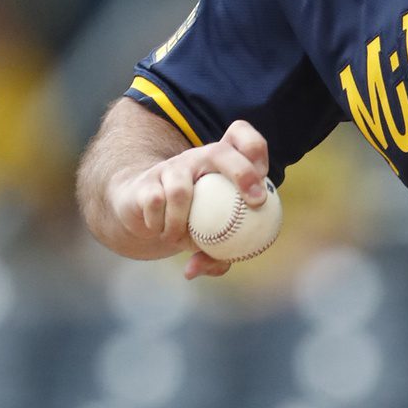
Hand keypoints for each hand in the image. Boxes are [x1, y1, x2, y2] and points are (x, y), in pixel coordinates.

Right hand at [107, 119, 269, 279]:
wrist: (143, 211)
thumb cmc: (189, 224)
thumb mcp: (209, 240)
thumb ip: (215, 257)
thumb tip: (194, 271)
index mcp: (221, 164)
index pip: (241, 136)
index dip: (255, 151)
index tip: (264, 183)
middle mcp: (197, 158)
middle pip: (220, 151)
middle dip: (243, 173)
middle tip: (255, 202)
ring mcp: (172, 167)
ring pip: (181, 190)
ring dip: (181, 224)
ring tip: (179, 240)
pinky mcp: (147, 181)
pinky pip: (156, 202)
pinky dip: (161, 224)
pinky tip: (161, 232)